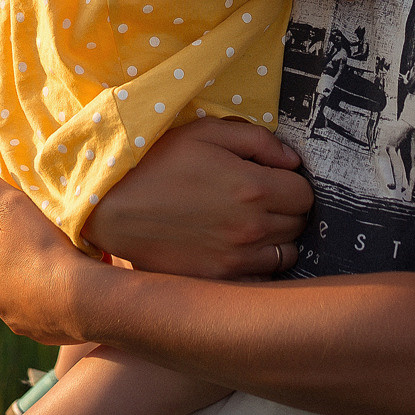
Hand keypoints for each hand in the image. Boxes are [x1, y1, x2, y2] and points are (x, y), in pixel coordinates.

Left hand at [0, 159, 100, 345]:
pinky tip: (73, 292)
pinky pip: (44, 315)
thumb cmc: (44, 246)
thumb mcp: (14, 205)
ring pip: (26, 294)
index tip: (36, 230)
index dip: (15, 234)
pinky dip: (54, 305)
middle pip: (8, 270)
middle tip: (54, 248)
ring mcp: (13, 319)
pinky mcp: (36, 335)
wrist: (79, 299)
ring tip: (67, 269)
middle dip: (26, 261)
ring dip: (40, 284)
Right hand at [80, 118, 311, 278]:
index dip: (291, 183)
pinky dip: (257, 265)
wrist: (110, 206)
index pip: (304, 194)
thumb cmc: (157, 161)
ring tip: (250, 225)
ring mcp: (235, 261)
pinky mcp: (217, 282)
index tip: (274, 180)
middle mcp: (251, 229)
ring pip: (285, 255)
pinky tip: (236, 250)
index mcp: (253, 189)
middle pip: (298, 225)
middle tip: (261, 200)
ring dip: (276, 239)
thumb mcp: (205, 132)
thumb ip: (257, 140)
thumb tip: (292, 161)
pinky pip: (259, 279)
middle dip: (287, 209)